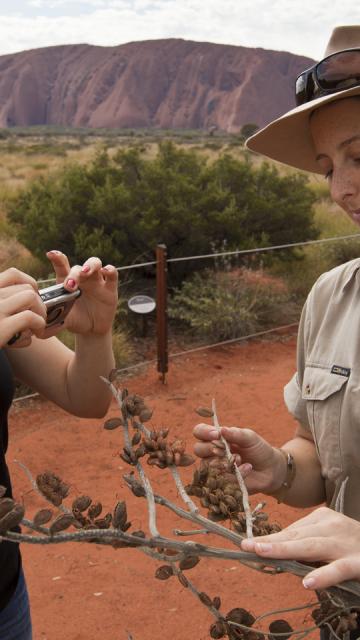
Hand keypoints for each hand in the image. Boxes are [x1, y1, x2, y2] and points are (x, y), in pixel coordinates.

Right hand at [0, 268, 46, 347]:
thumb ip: (6, 304)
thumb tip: (33, 299)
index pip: (13, 274)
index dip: (30, 285)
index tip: (33, 299)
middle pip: (27, 289)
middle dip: (39, 304)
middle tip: (38, 319)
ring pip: (31, 298)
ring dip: (41, 313)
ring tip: (38, 327)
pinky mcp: (1, 328)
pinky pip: (30, 317)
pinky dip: (39, 325)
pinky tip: (35, 335)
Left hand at [46, 251, 117, 335]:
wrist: (91, 330)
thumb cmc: (74, 320)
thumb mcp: (63, 320)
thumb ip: (53, 321)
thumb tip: (38, 330)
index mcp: (67, 282)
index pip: (62, 266)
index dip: (57, 258)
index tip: (50, 254)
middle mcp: (82, 278)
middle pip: (78, 268)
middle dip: (73, 274)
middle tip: (69, 286)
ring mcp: (97, 281)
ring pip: (95, 263)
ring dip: (90, 266)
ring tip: (85, 273)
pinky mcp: (110, 288)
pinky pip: (112, 275)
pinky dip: (110, 270)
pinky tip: (106, 271)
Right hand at [193, 423, 285, 494]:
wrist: (271, 469)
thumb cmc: (258, 449)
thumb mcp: (250, 438)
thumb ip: (236, 434)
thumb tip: (221, 429)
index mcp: (216, 438)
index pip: (199, 431)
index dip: (203, 432)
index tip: (216, 434)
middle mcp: (211, 453)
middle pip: (198, 449)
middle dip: (211, 448)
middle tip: (227, 449)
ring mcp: (215, 468)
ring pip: (207, 466)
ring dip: (224, 461)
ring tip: (241, 459)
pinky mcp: (221, 483)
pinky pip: (221, 478)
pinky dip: (236, 473)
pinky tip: (247, 468)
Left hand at [241, 507, 359, 589]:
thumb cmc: (352, 547)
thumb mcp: (329, 539)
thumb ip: (306, 544)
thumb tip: (273, 552)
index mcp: (323, 517)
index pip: (291, 530)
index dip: (269, 538)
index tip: (247, 544)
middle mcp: (332, 526)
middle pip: (296, 535)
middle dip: (270, 541)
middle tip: (246, 546)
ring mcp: (345, 544)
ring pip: (311, 546)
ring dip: (284, 549)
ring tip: (262, 553)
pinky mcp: (358, 563)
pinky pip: (338, 569)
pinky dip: (323, 575)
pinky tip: (307, 583)